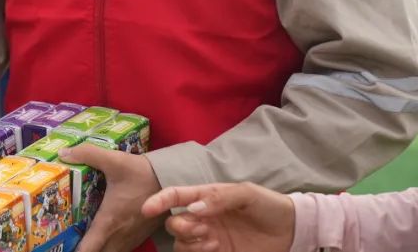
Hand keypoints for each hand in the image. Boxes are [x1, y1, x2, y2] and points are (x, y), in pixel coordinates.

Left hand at [58, 144, 162, 251]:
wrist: (170, 178)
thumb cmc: (140, 172)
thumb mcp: (113, 160)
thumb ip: (87, 154)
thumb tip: (63, 153)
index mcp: (109, 221)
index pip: (89, 248)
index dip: (76, 250)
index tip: (64, 246)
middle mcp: (120, 234)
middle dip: (84, 250)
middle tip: (71, 241)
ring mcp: (131, 237)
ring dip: (98, 249)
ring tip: (84, 240)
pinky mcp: (140, 235)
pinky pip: (122, 249)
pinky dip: (110, 247)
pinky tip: (104, 237)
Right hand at [142, 183, 295, 251]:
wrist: (292, 230)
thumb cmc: (268, 205)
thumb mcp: (246, 193)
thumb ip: (219, 198)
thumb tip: (193, 208)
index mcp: (205, 197)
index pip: (175, 196)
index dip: (159, 201)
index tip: (147, 210)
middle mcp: (203, 218)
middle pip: (175, 223)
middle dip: (181, 226)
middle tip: (201, 229)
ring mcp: (210, 238)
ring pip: (182, 243)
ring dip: (190, 243)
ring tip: (212, 241)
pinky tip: (215, 248)